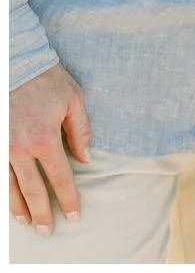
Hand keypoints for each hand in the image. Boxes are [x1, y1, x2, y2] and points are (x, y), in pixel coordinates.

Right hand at [9, 64, 90, 232]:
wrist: (16, 62)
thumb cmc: (47, 79)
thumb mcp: (73, 99)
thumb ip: (80, 130)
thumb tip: (86, 158)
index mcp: (45, 139)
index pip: (60, 178)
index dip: (68, 199)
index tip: (73, 215)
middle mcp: (21, 149)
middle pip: (33, 190)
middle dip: (42, 213)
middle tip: (47, 231)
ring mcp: (3, 148)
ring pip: (10, 187)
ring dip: (19, 207)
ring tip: (26, 223)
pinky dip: (4, 191)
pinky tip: (8, 201)